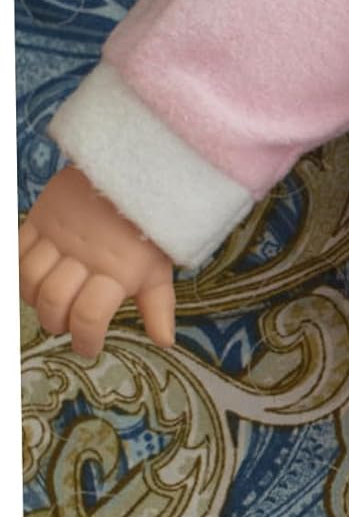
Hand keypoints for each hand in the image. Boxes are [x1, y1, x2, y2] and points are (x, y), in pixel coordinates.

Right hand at [19, 166, 175, 357]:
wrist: (138, 169)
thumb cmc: (152, 223)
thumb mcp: (161, 263)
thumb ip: (158, 304)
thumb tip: (164, 341)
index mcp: (118, 269)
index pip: (88, 316)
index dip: (84, 340)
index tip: (89, 347)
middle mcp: (86, 254)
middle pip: (53, 302)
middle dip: (57, 322)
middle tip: (68, 323)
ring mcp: (60, 234)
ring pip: (30, 280)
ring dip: (35, 300)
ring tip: (51, 301)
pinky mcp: (41, 216)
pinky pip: (16, 251)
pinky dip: (17, 270)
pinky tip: (32, 276)